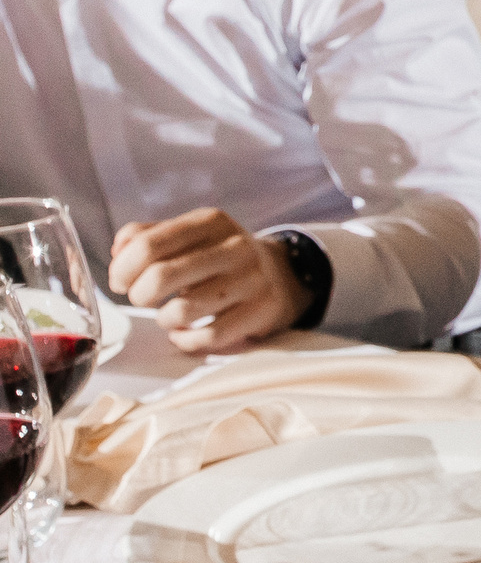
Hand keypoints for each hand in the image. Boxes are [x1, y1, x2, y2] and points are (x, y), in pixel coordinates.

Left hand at [108, 210, 311, 352]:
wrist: (281, 274)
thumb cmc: (218, 256)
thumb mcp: (190, 234)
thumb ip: (146, 236)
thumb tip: (117, 254)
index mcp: (211, 222)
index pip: (147, 245)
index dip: (122, 269)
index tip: (121, 281)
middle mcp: (234, 247)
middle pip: (160, 277)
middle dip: (138, 295)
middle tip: (142, 298)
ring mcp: (251, 280)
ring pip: (181, 312)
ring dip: (164, 319)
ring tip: (171, 314)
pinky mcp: (261, 311)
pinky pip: (207, 337)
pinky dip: (186, 340)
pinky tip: (186, 332)